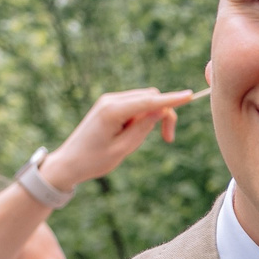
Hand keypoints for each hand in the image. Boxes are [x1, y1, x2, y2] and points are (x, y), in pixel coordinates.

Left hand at [36, 87, 198, 194]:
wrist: (68, 162)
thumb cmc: (94, 160)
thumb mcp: (123, 149)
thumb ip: (143, 128)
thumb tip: (161, 110)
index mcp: (112, 111)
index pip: (149, 101)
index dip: (171, 100)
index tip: (190, 96)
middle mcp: (111, 100)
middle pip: (150, 97)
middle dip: (164, 113)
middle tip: (168, 139)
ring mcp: (109, 100)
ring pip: (144, 100)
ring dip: (152, 116)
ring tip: (140, 141)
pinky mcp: (109, 105)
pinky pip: (134, 105)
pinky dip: (142, 116)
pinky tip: (132, 134)